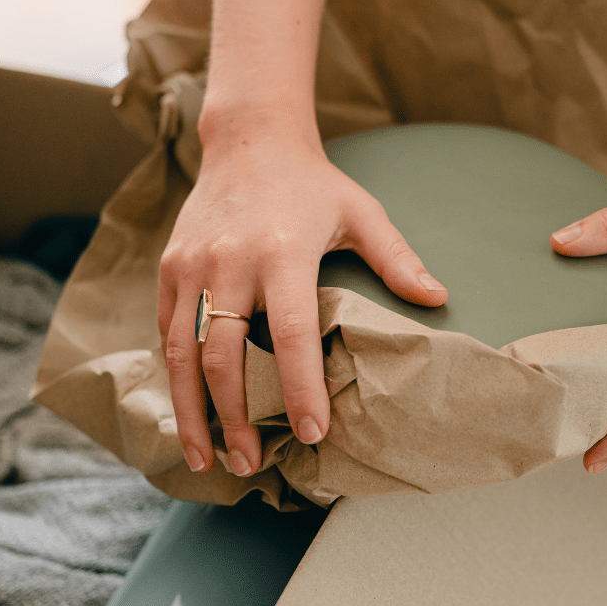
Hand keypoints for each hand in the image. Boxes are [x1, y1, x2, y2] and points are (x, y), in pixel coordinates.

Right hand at [159, 131, 447, 475]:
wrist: (248, 141)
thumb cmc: (313, 185)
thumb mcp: (361, 212)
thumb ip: (397, 257)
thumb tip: (438, 299)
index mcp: (283, 251)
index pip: (290, 334)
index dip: (299, 388)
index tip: (312, 434)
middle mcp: (231, 262)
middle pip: (225, 356)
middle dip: (235, 418)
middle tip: (250, 464)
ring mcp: (192, 266)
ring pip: (183, 353)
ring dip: (193, 412)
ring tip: (208, 459)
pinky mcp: (170, 268)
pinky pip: (168, 332)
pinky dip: (176, 378)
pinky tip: (191, 413)